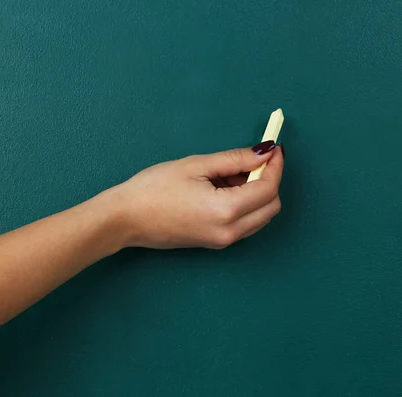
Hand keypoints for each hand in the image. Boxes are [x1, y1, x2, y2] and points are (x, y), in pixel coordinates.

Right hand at [109, 142, 283, 249]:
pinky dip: (244, 205)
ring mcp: (222, 241)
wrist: (125, 219)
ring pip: (260, 217)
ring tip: (230, 174)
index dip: (276, 166)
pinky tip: (222, 189)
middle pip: (271, 207)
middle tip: (251, 159)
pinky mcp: (214, 243)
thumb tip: (264, 152)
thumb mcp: (195, 165)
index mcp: (226, 211)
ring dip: (256, 194)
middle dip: (269, 180)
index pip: (269, 188)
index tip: (273, 148)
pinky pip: (243, 224)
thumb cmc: (154, 188)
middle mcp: (230, 232)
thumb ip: (235, 159)